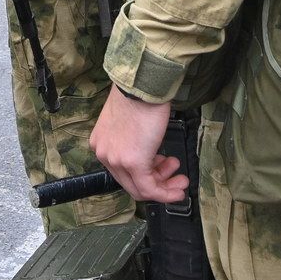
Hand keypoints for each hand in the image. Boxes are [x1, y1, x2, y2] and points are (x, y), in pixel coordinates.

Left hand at [90, 88, 185, 203]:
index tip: (163, 172)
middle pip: (130, 182)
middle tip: (176, 179)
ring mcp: (116, 160)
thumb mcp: (130, 125)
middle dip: (158, 183)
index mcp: (101, 144)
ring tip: (180, 178)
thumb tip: (150, 158)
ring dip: (164, 187)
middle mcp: (104, 154)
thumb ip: (134, 144)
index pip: (122, 172)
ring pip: (140, 188)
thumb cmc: (141, 97)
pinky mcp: (133, 162)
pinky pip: (148, 188)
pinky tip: (177, 190)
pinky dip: (165, 193)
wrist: (144, 86)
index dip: (146, 175)